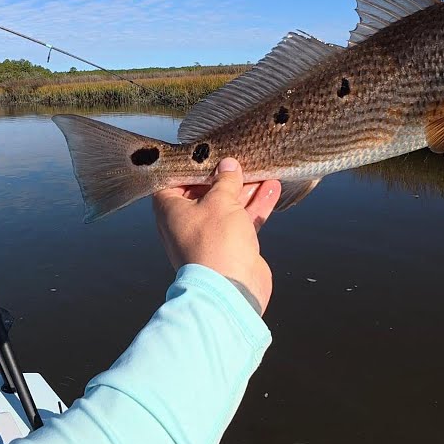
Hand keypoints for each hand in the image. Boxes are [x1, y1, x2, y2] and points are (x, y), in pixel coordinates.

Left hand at [152, 158, 281, 315]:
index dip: (188, 167)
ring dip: (245, 189)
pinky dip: (256, 206)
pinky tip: (272, 188)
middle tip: (240, 158)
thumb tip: (227, 166)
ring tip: (263, 169)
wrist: (231, 290)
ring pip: (227, 206)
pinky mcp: (231, 246)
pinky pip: (242, 220)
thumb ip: (225, 181)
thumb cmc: (215, 242)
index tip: (206, 153)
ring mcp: (210, 236)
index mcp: (171, 210)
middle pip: (205, 192)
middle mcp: (186, 222)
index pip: (172, 182)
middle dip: (224, 177)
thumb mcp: (220, 201)